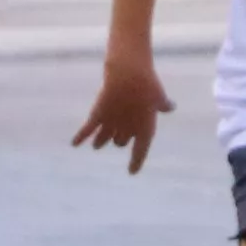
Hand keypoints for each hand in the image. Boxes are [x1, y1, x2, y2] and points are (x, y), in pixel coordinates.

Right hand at [72, 58, 173, 173]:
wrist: (129, 74)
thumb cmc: (148, 84)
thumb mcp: (160, 95)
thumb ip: (164, 105)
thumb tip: (171, 107)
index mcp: (145, 129)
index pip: (141, 151)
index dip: (136, 162)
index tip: (131, 172)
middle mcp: (127, 131)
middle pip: (120, 142)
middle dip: (119, 139)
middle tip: (119, 136)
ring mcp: (111, 124)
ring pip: (103, 140)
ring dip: (100, 142)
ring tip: (98, 145)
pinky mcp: (98, 115)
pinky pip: (87, 130)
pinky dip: (80, 137)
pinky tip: (74, 143)